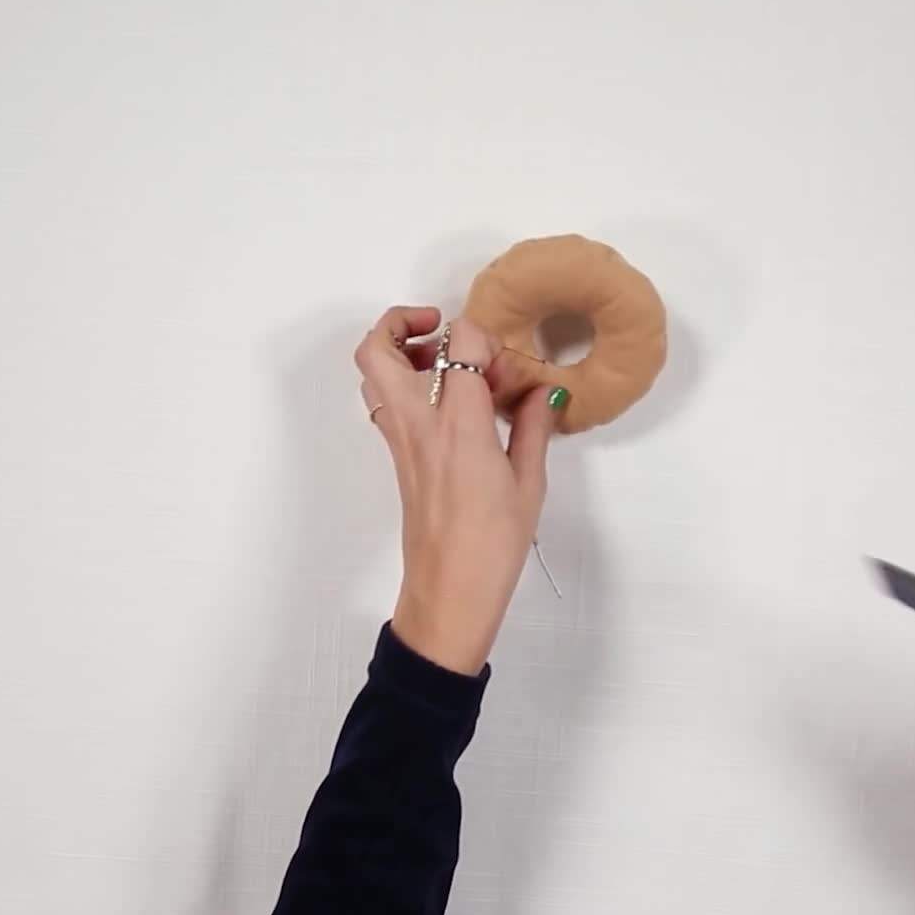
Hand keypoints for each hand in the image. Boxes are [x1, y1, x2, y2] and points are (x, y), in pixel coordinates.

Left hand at [354, 306, 564, 674]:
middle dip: (404, 322)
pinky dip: (404, 382)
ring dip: (400, 352)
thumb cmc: (494, 545)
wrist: (449, 592)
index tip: (503, 366)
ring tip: (443, 364)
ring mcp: (400, 439)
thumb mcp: (529, 483)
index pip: (458, 343)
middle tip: (441, 331)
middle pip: (378, 348)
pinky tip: (447, 403)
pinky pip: (384, 401)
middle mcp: (419, 424)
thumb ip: (533, 427)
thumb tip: (542, 390)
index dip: (481, 337)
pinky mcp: (396, 455)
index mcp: (459, 425)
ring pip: (372, 372)